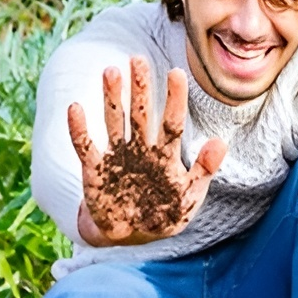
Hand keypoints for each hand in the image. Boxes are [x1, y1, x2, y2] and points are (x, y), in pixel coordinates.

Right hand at [68, 57, 226, 245]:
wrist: (132, 237)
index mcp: (165, 154)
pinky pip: (85, 146)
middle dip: (140, 88)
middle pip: (141, 113)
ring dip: (112, 98)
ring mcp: (117, 156)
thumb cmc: (164, 214)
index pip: (172, 122)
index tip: (176, 73)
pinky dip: (79, 129)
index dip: (174, 98)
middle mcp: (140, 149)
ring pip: (114, 121)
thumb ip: (204, 170)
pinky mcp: (94, 169)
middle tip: (137, 60)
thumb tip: (221, 142)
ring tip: (111, 71)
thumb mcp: (190, 196)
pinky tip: (76, 109)